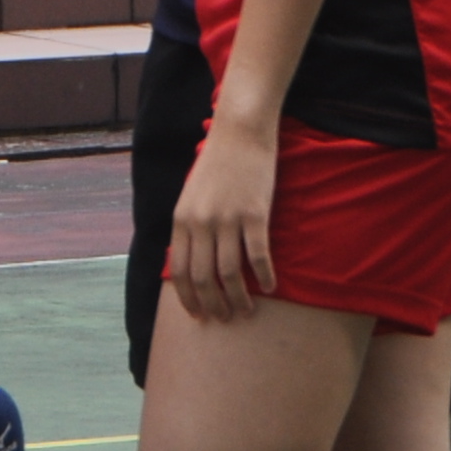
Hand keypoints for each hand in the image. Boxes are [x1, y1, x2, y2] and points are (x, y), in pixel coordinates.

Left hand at [168, 110, 279, 319]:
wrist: (240, 132)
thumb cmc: (217, 164)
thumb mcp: (191, 196)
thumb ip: (189, 227)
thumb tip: (191, 262)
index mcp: (181, 220)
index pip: (179, 271)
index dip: (188, 298)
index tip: (198, 315)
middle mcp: (200, 223)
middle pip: (203, 278)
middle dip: (213, 305)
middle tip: (225, 318)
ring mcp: (227, 219)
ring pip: (230, 273)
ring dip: (239, 298)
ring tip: (246, 311)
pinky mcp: (255, 214)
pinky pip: (258, 256)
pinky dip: (264, 277)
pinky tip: (271, 288)